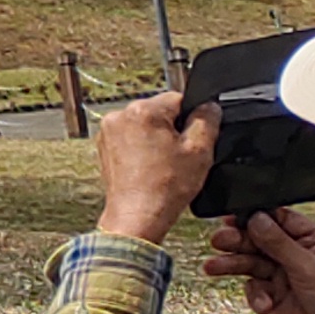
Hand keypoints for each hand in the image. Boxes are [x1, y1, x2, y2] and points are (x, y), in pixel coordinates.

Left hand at [98, 90, 218, 244]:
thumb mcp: (200, 151)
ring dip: (157, 138)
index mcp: (143, 111)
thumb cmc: (165, 188)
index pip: (178, 98)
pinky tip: (151, 167)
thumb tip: (210, 106)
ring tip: (165, 164)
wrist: (138, 215)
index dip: (193, 117)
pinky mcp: (104, 145)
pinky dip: (142, 148)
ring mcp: (109, 131)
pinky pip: (131, 138)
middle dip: (174, 129)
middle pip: (160, 111)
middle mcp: (120, 115)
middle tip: (181, 155)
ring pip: (145, 125)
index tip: (195, 136)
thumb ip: (208, 121)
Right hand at [206, 206, 314, 313]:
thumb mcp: (311, 268)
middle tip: (218, 241)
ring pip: (250, 262)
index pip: (279, 220)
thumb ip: (280, 243)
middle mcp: (297, 254)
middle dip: (238, 241)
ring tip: (212, 267)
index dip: (255, 218)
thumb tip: (254, 217)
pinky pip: (254, 288)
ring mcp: (284, 275)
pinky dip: (255, 295)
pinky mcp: (274, 295)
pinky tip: (262, 304)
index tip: (230, 218)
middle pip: (259, 240)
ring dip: (232, 265)